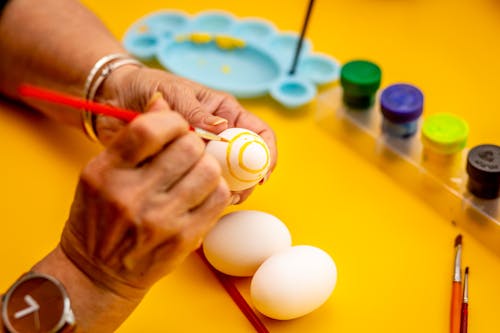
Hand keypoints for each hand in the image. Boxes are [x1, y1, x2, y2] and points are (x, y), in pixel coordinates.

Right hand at [61, 98, 231, 300]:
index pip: (149, 128)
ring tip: (196, 172)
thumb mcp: (99, 174)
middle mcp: (132, 195)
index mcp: (106, 172)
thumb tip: (162, 101)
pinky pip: (219, 198)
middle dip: (194, 143)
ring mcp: (160, 219)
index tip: (176, 126)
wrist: (98, 275)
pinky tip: (202, 193)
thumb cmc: (98, 220)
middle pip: (188, 146)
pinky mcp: (183, 238)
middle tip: (188, 151)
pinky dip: (216, 190)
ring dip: (208, 165)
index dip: (172, 120)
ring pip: (210, 170)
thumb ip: (131, 139)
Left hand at [94, 66, 276, 202]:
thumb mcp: (175, 93)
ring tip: (211, 198)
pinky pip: (199, 185)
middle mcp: (218, 136)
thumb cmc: (148, 87)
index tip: (261, 174)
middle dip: (246, 181)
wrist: (113, 97)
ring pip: (226, 178)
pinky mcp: (182, 169)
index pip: (260, 134)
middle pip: (247, 164)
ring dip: (224, 190)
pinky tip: (192, 199)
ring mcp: (201, 154)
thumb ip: (195, 112)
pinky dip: (200, 194)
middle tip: (234, 194)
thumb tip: (222, 129)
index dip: (267, 154)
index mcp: (225, 114)